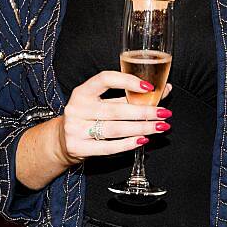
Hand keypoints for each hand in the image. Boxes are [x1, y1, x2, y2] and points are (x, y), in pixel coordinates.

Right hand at [55, 70, 171, 164]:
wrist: (62, 140)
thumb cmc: (88, 117)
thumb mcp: (103, 102)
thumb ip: (130, 96)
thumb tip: (165, 89)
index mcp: (82, 92)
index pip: (105, 79)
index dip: (128, 81)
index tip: (149, 87)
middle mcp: (77, 108)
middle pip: (116, 110)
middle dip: (144, 112)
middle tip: (164, 113)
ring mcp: (75, 129)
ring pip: (115, 129)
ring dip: (141, 128)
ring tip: (159, 127)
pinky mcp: (78, 147)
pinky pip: (108, 147)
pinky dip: (128, 144)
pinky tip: (142, 140)